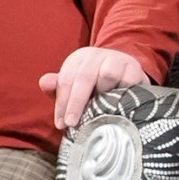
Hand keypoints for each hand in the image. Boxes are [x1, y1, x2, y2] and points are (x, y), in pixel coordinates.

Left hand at [38, 47, 152, 132]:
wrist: (125, 75)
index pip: (66, 79)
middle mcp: (97, 55)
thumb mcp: (75, 86)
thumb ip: (58, 88)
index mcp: (79, 58)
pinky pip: (127, 82)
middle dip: (76, 103)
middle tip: (72, 123)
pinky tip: (118, 106)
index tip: (61, 124)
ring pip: (107, 75)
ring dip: (102, 95)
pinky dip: (122, 95)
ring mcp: (117, 60)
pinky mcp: (134, 68)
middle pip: (84, 77)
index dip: (62, 103)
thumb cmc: (95, 86)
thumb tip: (44, 83)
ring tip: (100, 110)